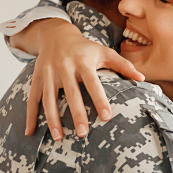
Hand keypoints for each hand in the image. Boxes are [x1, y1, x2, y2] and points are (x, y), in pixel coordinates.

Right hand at [22, 19, 144, 141]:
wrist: (55, 35)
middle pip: (71, 93)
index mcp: (83, 62)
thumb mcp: (104, 52)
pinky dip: (30, 116)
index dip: (100, 99)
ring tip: (59, 137)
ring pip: (49, 99)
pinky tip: (31, 132)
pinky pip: (32, 99)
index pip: (93, 83)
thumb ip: (123, 65)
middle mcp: (64, 67)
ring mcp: (48, 74)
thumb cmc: (85, 48)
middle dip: (76, 114)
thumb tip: (142, 79)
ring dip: (52, 119)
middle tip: (83, 134)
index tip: (106, 117)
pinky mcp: (37, 79)